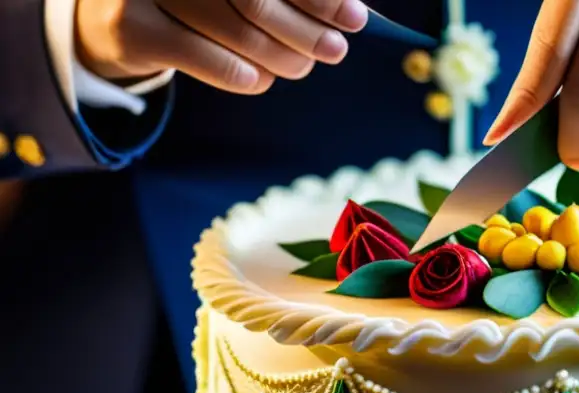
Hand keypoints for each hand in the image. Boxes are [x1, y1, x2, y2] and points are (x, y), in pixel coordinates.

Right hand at [74, 0, 369, 93]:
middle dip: (307, 31)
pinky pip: (208, 61)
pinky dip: (246, 76)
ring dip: (284, 58)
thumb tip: (348, 12)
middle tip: (335, 51)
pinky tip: (262, 80)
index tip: (355, 19)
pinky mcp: (130, 29)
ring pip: (238, 33)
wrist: (109, 15)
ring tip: (302, 67)